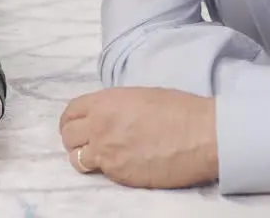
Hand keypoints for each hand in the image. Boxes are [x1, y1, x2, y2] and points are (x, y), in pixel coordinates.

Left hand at [59, 87, 216, 188]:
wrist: (202, 135)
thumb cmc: (181, 110)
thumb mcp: (141, 96)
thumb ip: (116, 106)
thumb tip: (109, 116)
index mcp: (105, 102)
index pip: (71, 111)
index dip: (71, 119)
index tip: (75, 125)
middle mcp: (100, 126)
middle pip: (68, 136)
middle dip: (73, 138)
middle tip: (85, 142)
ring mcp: (107, 152)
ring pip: (76, 159)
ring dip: (84, 157)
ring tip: (99, 157)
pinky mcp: (119, 174)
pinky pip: (100, 173)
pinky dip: (105, 170)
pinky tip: (121, 164)